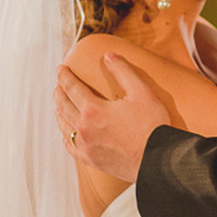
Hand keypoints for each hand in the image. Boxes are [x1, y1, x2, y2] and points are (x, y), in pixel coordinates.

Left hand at [54, 54, 169, 181]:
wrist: (157, 160)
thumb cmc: (152, 126)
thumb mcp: (142, 93)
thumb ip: (123, 72)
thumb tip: (108, 56)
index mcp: (93, 110)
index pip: (72, 88)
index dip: (65, 76)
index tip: (61, 68)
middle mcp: (84, 128)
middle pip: (64, 105)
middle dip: (59, 92)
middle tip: (59, 84)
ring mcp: (86, 145)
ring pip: (64, 126)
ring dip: (60, 112)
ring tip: (60, 105)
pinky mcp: (91, 159)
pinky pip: (71, 147)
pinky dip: (66, 136)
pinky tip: (67, 133)